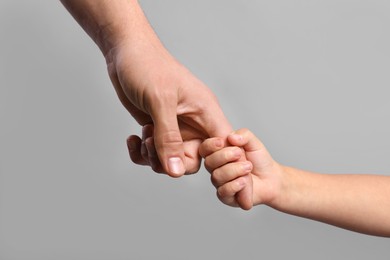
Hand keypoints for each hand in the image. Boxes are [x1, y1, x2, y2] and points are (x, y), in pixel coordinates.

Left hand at [106, 37, 231, 176]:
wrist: (126, 52)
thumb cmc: (148, 66)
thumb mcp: (160, 102)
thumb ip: (169, 138)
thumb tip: (175, 172)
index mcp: (206, 113)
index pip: (223, 146)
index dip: (216, 161)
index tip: (188, 161)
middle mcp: (194, 124)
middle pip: (195, 161)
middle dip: (172, 163)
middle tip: (154, 146)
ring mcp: (175, 128)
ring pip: (172, 161)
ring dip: (153, 157)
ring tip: (144, 136)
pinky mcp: (158, 129)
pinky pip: (154, 154)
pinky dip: (141, 153)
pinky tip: (133, 138)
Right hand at [200, 129, 283, 207]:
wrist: (271, 178)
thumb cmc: (259, 160)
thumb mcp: (253, 142)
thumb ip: (243, 135)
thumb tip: (231, 137)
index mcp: (218, 153)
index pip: (204, 149)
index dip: (210, 145)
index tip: (222, 142)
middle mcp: (216, 168)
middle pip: (209, 163)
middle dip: (225, 156)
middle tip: (240, 154)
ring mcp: (220, 183)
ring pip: (217, 176)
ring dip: (234, 170)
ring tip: (248, 167)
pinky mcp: (226, 196)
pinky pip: (223, 191)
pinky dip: (234, 185)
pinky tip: (244, 181)